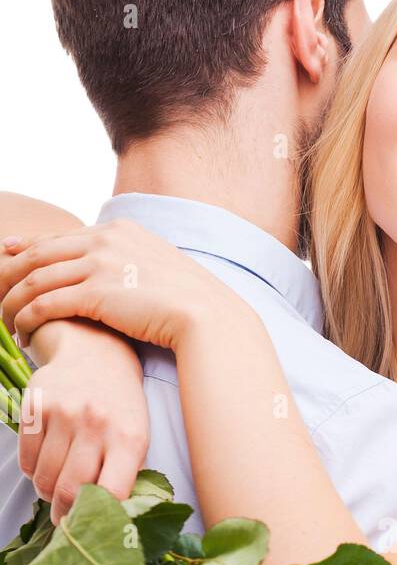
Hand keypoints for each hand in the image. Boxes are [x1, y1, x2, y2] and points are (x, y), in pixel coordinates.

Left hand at [0, 219, 236, 351]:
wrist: (208, 318)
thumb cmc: (190, 305)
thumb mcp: (159, 271)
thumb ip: (132, 265)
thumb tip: (121, 277)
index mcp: (120, 232)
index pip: (61, 237)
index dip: (28, 246)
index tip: (6, 253)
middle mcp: (106, 240)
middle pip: (40, 252)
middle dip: (9, 273)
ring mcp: (101, 263)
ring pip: (37, 277)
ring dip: (14, 300)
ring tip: (5, 320)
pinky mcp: (97, 292)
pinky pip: (47, 302)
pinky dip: (28, 317)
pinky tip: (22, 332)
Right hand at [19, 320, 149, 524]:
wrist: (95, 353)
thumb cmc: (120, 406)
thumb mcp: (136, 437)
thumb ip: (125, 476)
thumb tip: (106, 523)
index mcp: (128, 438)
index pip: (110, 494)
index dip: (96, 520)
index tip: (89, 529)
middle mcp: (95, 424)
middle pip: (70, 491)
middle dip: (66, 513)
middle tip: (66, 518)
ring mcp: (63, 414)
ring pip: (44, 479)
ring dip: (47, 492)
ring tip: (57, 486)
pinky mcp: (35, 407)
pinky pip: (26, 460)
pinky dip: (32, 471)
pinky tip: (45, 464)